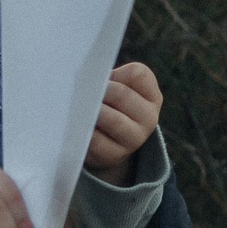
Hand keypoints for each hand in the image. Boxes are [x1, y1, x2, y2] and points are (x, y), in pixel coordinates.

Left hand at [84, 61, 162, 181]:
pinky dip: (84, 131)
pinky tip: (75, 125)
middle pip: (121, 94)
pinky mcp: (115, 155)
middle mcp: (150, 118)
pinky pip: (96, 141)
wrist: (109, 144)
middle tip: (81, 90)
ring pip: (112, 119)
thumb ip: (110, 79)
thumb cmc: (110, 106)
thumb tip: (87, 79)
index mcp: (152, 97)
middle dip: (98, 90)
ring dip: (92, 111)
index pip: (137, 74)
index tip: (102, 78)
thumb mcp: (117, 89)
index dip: (116, 73)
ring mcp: (134, 139)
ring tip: (78, 107)